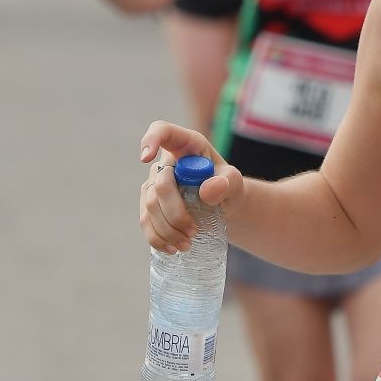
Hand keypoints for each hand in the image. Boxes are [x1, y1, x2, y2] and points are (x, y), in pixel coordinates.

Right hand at [138, 121, 245, 252]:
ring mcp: (154, 184)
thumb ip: (228, 182)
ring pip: (149, 206)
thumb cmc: (228, 186)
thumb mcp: (235, 183)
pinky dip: (156, 238)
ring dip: (166, 229)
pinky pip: (145, 222)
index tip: (146, 157)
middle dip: (174, 212)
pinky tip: (171, 249)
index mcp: (187, 146)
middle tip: (193, 231)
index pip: (162, 131)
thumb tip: (207, 190)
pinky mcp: (149, 205)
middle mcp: (166, 163)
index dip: (150, 140)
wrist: (224, 206)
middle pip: (159, 184)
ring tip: (187, 244)